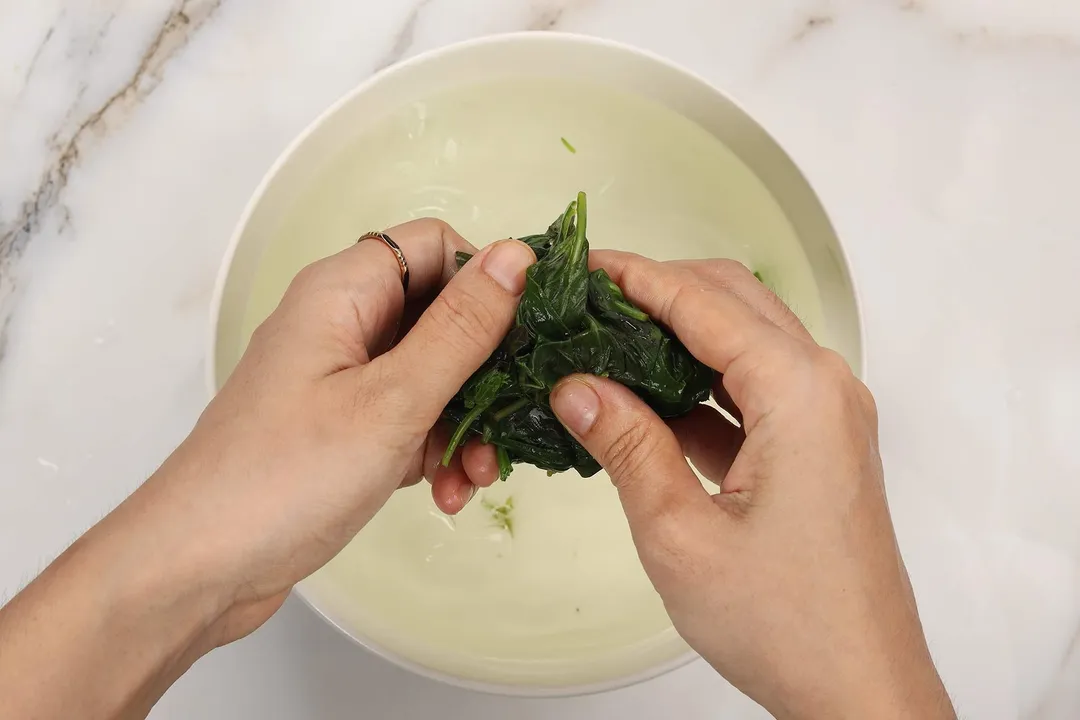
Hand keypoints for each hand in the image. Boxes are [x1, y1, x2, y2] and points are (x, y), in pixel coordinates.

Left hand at [0, 220, 535, 719]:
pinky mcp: (342, 428)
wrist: (199, 567)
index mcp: (344, 291)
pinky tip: (445, 494)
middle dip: (484, 372)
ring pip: (432, 375)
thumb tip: (517, 255)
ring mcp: (341, 379)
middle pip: (440, 315)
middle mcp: (342, 323)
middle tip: (510, 422)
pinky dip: (433, 451)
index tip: (525, 337)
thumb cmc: (288, 474)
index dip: (486, 281)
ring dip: (464, 423)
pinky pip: (408, 419)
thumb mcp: (392, 400)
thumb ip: (460, 329)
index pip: (436, 246)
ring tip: (474, 476)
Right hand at [499, 252, 952, 719]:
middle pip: (732, 301)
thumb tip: (577, 387)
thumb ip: (626, 446)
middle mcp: (824, 389)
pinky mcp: (817, 448)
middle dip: (658, 292)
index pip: (704, 301)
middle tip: (587, 301)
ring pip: (742, 342)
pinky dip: (698, 385)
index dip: (636, 277)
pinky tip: (643, 402)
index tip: (583, 266)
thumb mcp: (680, 533)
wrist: (858, 690)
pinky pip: (751, 391)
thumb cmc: (787, 623)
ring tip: (605, 344)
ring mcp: (826, 417)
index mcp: (799, 394)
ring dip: (677, 336)